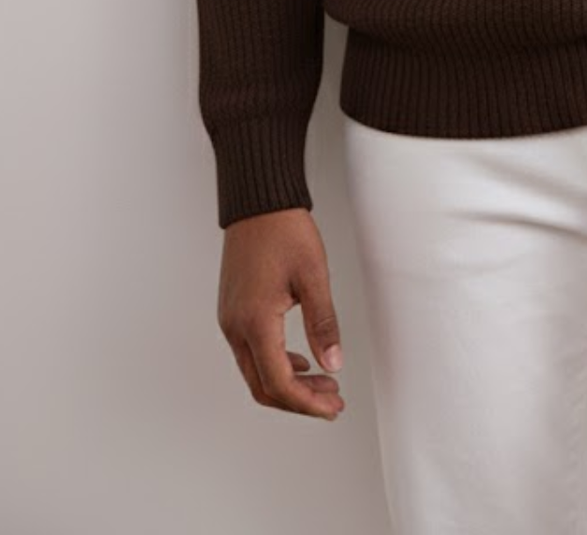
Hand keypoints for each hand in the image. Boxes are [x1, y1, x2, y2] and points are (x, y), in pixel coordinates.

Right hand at [217, 207, 345, 418]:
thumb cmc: (284, 231)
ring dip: (288, 383)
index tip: (332, 408)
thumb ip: (323, 324)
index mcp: (255, 322)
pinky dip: (275, 364)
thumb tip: (333, 364)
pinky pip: (250, 352)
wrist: (257, 203)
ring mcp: (230, 319)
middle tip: (332, 402)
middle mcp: (235, 326)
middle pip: (263, 386)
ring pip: (255, 371)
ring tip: (323, 382)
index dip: (307, 403)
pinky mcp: (232, 311)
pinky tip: (299, 360)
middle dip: (299, 400)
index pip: (279, 382)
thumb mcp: (313, 276)